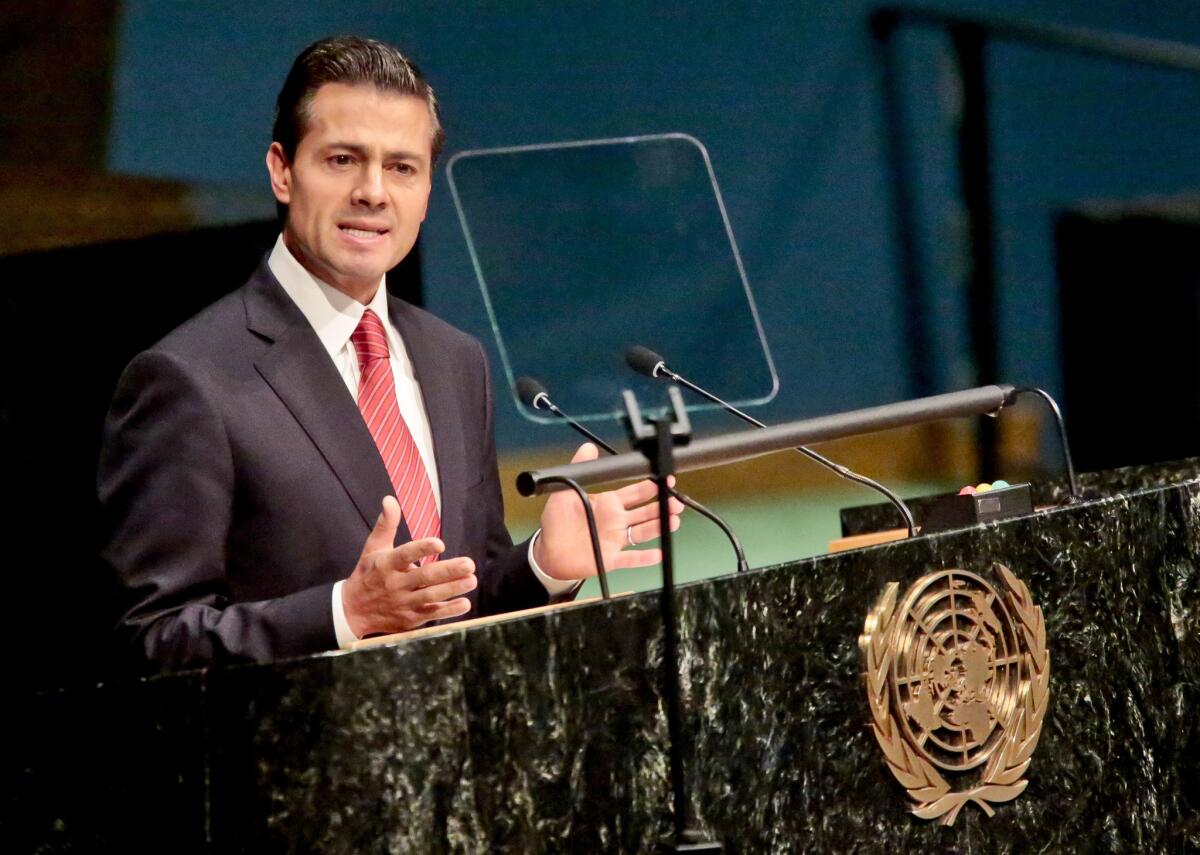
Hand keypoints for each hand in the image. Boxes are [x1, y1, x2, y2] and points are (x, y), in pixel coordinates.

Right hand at [341, 496, 476, 636]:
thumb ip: (386, 524)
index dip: (422, 549)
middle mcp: (395, 584)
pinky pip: (432, 615)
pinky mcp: (410, 618)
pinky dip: (449, 611)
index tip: (440, 543)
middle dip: (448, 571)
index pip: (405, 554)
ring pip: (431, 596)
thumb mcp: (373, 548)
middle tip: (469, 564)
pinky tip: (465, 603)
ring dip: (453, 589)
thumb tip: (390, 500)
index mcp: (386, 564)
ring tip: (472, 580)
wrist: (352, 610)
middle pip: (424, 577)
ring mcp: (403, 603)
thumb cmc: (367, 574)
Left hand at [533, 443, 684, 579]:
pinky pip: (631, 558)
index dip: (651, 486)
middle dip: (662, 506)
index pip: (635, 493)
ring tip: (674, 521)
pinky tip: (657, 553)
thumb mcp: (565, 490)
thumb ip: (579, 468)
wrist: (548, 550)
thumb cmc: (557, 521)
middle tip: (676, 502)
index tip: (666, 479)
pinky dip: (644, 557)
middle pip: (645, 512)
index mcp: (609, 503)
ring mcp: (616, 539)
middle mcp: (616, 520)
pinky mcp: (611, 558)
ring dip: (658, 527)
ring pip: (643, 532)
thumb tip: (588, 446)